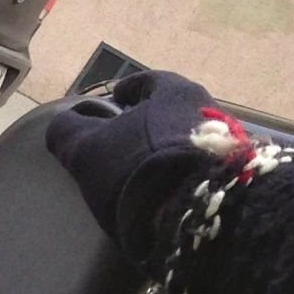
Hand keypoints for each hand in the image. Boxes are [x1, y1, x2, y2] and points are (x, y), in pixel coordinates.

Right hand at [46, 70, 239, 270]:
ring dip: (163, 146)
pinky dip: (178, 167)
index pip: (147, 80)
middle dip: (145, 120)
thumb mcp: (85, 149)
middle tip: (121, 140)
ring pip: (184, 135)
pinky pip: (197, 162)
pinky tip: (162, 188)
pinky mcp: (229, 173)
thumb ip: (67, 130)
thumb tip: (63, 121)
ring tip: (140, 169)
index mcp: (175, 91)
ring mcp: (225, 141)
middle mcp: (207, 108)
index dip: (124, 91)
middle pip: (169, 109)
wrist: (191, 213)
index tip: (112, 103)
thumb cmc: (135, 168)